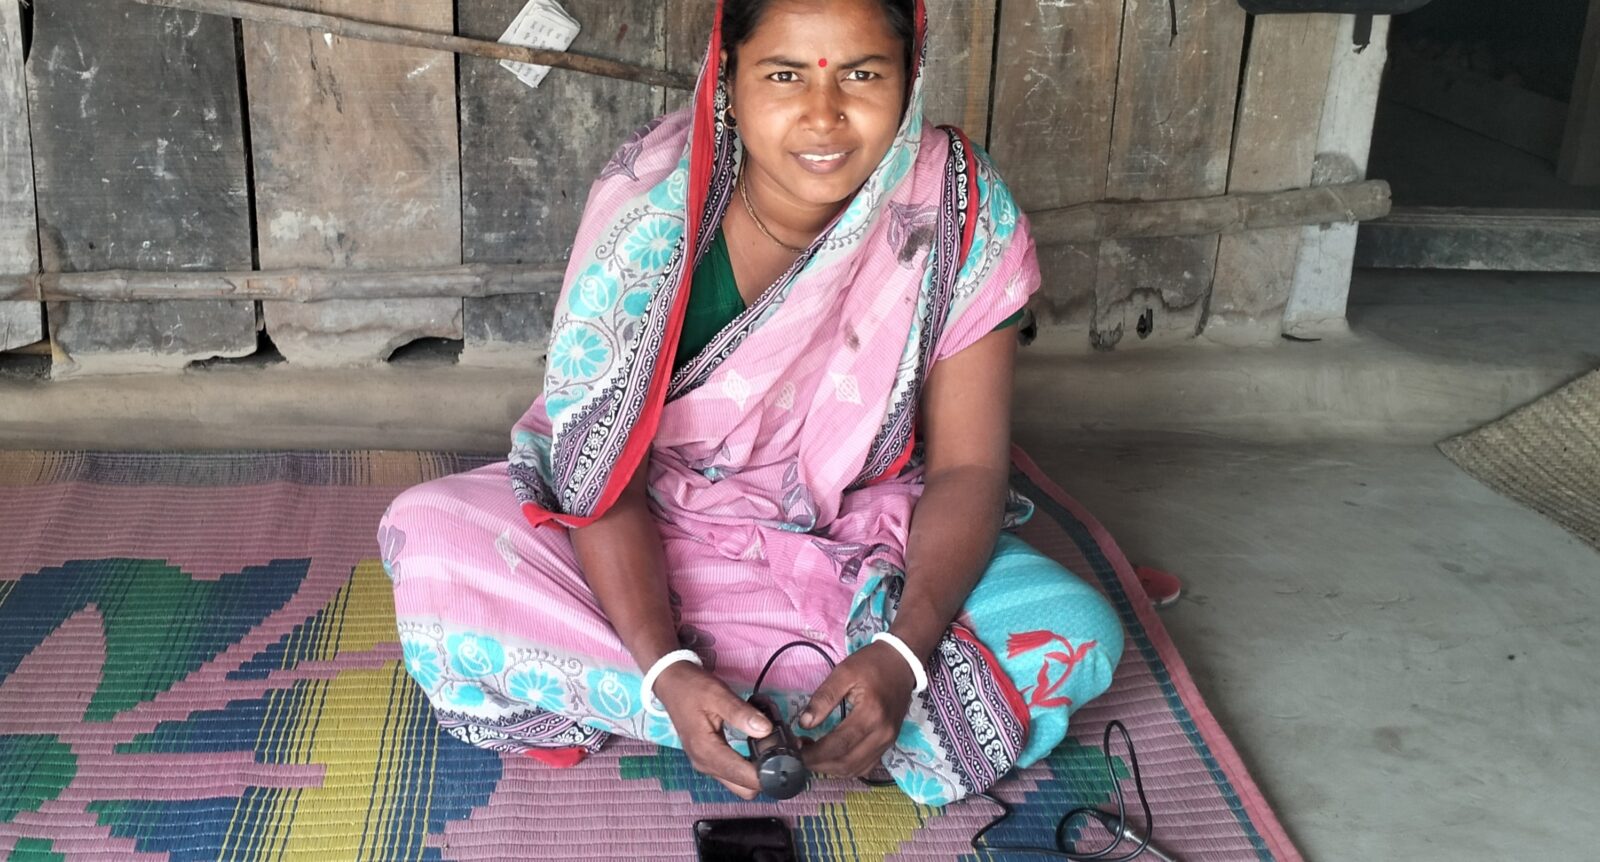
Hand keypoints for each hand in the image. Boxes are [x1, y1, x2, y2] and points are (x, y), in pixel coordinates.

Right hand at [653, 662, 774, 799]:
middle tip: (786, 755)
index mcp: (706, 751)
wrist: (671, 683)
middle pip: (744, 788)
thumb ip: (741, 713)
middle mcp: (705, 764)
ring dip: (759, 774)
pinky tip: (761, 752)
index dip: (768, 774)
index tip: (789, 762)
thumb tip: (766, 730)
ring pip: (739, 784)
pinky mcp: (709, 760)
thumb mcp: (718, 694)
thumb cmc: (692, 687)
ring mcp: (706, 764)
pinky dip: (749, 769)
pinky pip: (733, 774)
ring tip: (777, 752)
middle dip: (766, 777)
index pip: (743, 777)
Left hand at [797, 641, 917, 777]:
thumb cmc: (872, 664)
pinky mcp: (889, 743)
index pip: (839, 745)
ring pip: (856, 769)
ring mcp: (888, 741)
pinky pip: (866, 766)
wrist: (902, 662)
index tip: (796, 750)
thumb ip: (823, 698)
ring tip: (813, 756)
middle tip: (800, 755)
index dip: (815, 753)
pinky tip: (832, 757)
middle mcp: (882, 733)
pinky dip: (846, 768)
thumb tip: (804, 724)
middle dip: (820, 764)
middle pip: (847, 763)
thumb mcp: (844, 672)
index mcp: (871, 714)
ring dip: (831, 769)